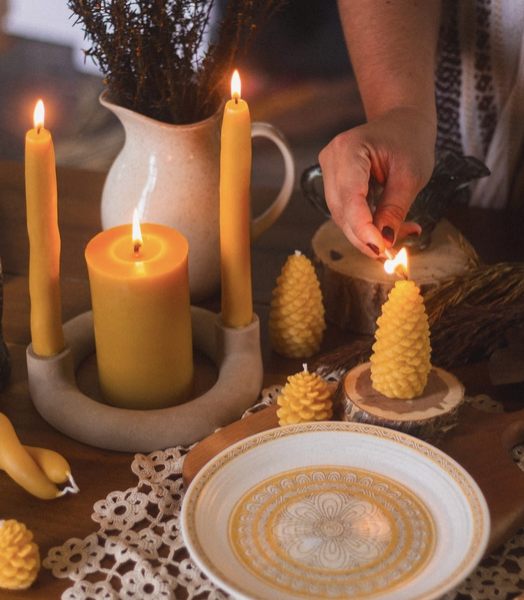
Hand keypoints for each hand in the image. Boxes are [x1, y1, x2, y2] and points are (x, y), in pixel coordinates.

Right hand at [318, 106, 436, 256]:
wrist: (402, 121)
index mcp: (349, 149)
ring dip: (368, 233)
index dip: (363, 228)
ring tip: (401, 234)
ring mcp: (328, 170)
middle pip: (343, 212)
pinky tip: (388, 228)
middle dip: (366, 236)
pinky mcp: (333, 181)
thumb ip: (394, 209)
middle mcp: (331, 159)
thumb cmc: (409, 140)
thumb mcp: (411, 175)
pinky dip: (366, 224)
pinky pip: (346, 211)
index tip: (381, 249)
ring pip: (343, 216)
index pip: (350, 199)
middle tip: (392, 252)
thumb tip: (384, 242)